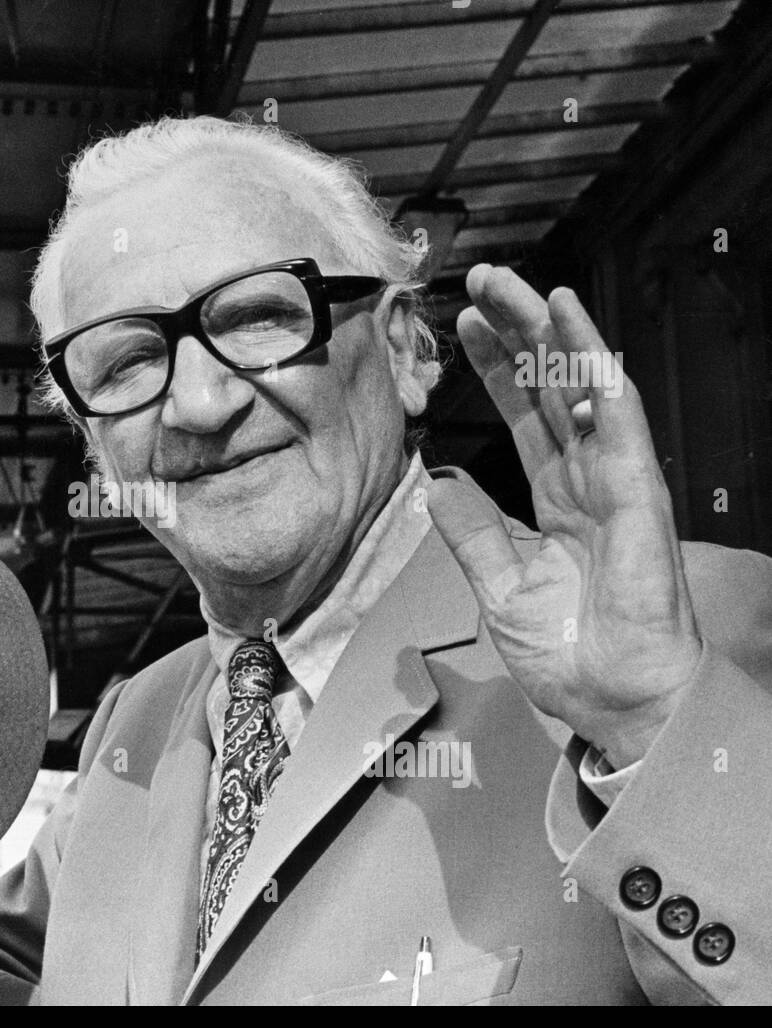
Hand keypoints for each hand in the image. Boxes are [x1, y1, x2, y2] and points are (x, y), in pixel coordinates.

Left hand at [426, 264, 701, 768]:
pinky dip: (596, 376)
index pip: (523, 415)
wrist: (611, 699)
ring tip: (520, 286)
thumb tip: (436, 482)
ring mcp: (615, 482)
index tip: (463, 327)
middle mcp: (586, 480)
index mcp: (555, 499)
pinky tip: (576, 333)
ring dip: (553, 335)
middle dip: (519, 332)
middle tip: (485, 281)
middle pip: (550, 388)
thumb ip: (472, 531)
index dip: (495, 368)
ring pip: (584, 390)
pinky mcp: (638, 496)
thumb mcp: (498, 585)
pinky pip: (619, 424)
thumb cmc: (567, 651)